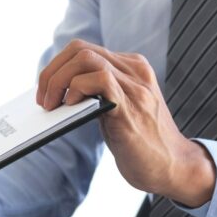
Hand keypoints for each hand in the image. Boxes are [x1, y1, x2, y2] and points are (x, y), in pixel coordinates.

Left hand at [36, 39, 216, 206]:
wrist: (173, 167)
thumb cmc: (140, 142)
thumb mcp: (118, 109)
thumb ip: (98, 94)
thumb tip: (58, 92)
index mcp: (131, 68)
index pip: (84, 49)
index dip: (56, 67)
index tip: (44, 91)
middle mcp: (135, 71)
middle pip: (80, 50)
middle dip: (51, 73)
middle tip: (43, 100)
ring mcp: (135, 87)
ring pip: (86, 59)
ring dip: (58, 80)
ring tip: (51, 105)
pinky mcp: (132, 106)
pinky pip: (100, 80)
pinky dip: (76, 89)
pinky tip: (69, 107)